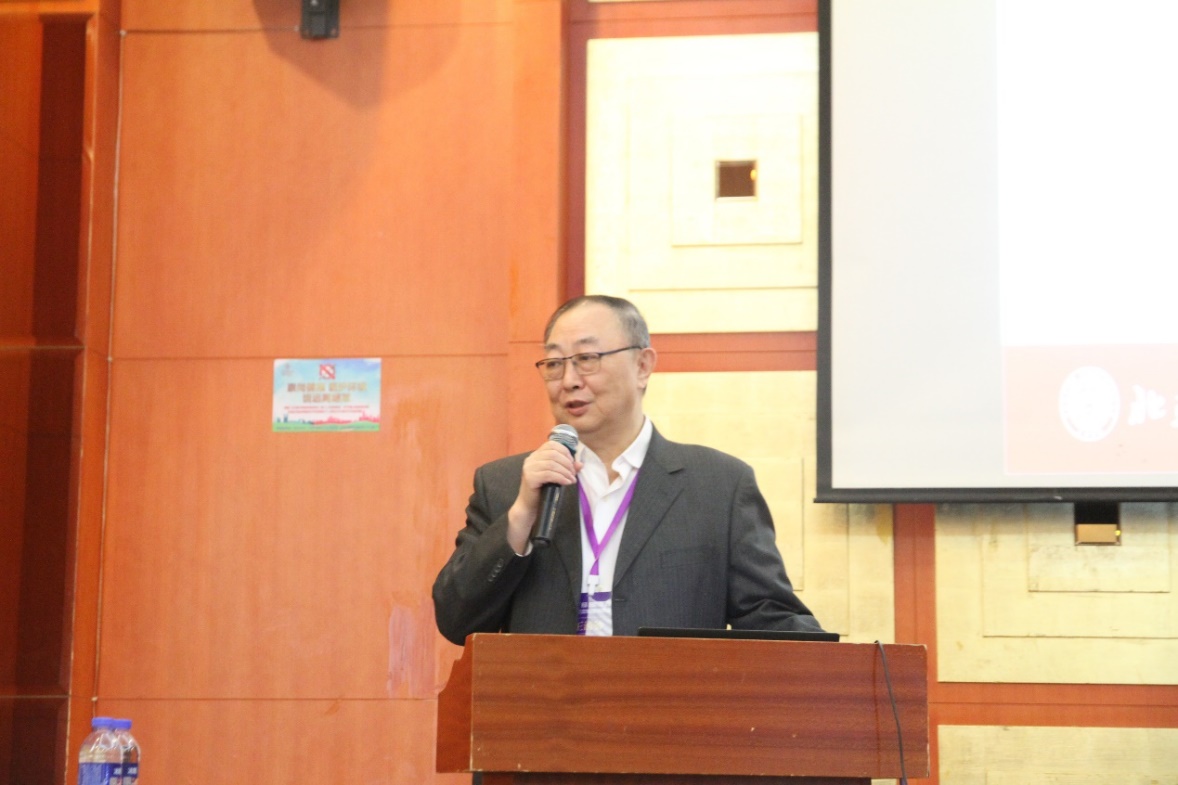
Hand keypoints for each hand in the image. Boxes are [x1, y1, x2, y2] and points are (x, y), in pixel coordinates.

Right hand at [506, 439, 581, 553]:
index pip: (551, 445)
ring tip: (572, 479)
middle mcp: (531, 459)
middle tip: (573, 473)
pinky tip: (567, 483)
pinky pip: (548, 474)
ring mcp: (529, 468)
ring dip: (565, 471)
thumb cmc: (542, 490)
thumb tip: (580, 464)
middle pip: (553, 454)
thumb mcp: (556, 476)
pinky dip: (560, 478)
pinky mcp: (529, 477)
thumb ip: (566, 468)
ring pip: (551, 464)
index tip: (572, 462)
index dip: (564, 451)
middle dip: (567, 463)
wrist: (529, 505)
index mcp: (536, 455)